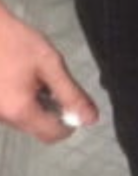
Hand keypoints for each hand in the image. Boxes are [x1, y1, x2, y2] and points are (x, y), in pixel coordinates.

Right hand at [0, 3, 98, 142]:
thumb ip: (72, 94)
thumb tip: (90, 118)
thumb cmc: (14, 40)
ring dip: (36, 104)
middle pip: (37, 129)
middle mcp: (2, 117)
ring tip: (33, 75)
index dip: (69, 122)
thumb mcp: (50, 64)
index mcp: (20, 111)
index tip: (72, 101)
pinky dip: (21, 100)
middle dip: (52, 111)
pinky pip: (10, 110)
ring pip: (24, 120)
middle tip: (52, 81)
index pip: (52, 135)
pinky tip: (19, 76)